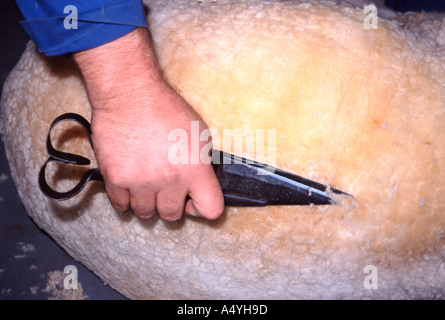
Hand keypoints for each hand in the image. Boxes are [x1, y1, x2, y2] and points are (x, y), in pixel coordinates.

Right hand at [73, 28, 223, 220]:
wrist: (130, 94)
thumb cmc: (166, 109)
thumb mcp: (199, 134)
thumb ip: (201, 164)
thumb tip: (199, 185)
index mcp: (195, 169)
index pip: (211, 210)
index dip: (202, 208)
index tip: (193, 200)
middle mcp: (170, 180)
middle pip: (172, 215)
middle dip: (171, 204)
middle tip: (166, 188)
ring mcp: (141, 182)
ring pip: (145, 213)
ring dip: (147, 202)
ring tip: (146, 183)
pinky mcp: (116, 179)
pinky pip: (121, 206)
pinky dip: (125, 199)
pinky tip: (130, 185)